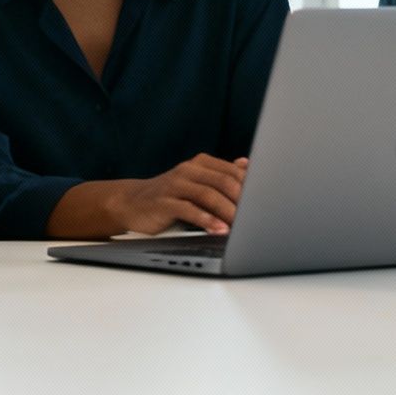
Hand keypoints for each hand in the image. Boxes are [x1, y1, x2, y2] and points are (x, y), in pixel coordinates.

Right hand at [109, 155, 247, 234]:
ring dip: (227, 212)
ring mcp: (175, 184)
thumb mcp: (196, 182)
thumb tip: (247, 166)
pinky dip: (206, 220)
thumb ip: (220, 175)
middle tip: (256, 216)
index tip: (264, 204)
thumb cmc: (169, 196)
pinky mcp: (164, 202)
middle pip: (223, 182)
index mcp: (200, 164)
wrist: (131, 203)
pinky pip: (188, 209)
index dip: (250, 188)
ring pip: (208, 195)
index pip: (232, 172)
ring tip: (240, 226)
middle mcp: (188, 170)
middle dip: (242, 200)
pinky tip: (218, 230)